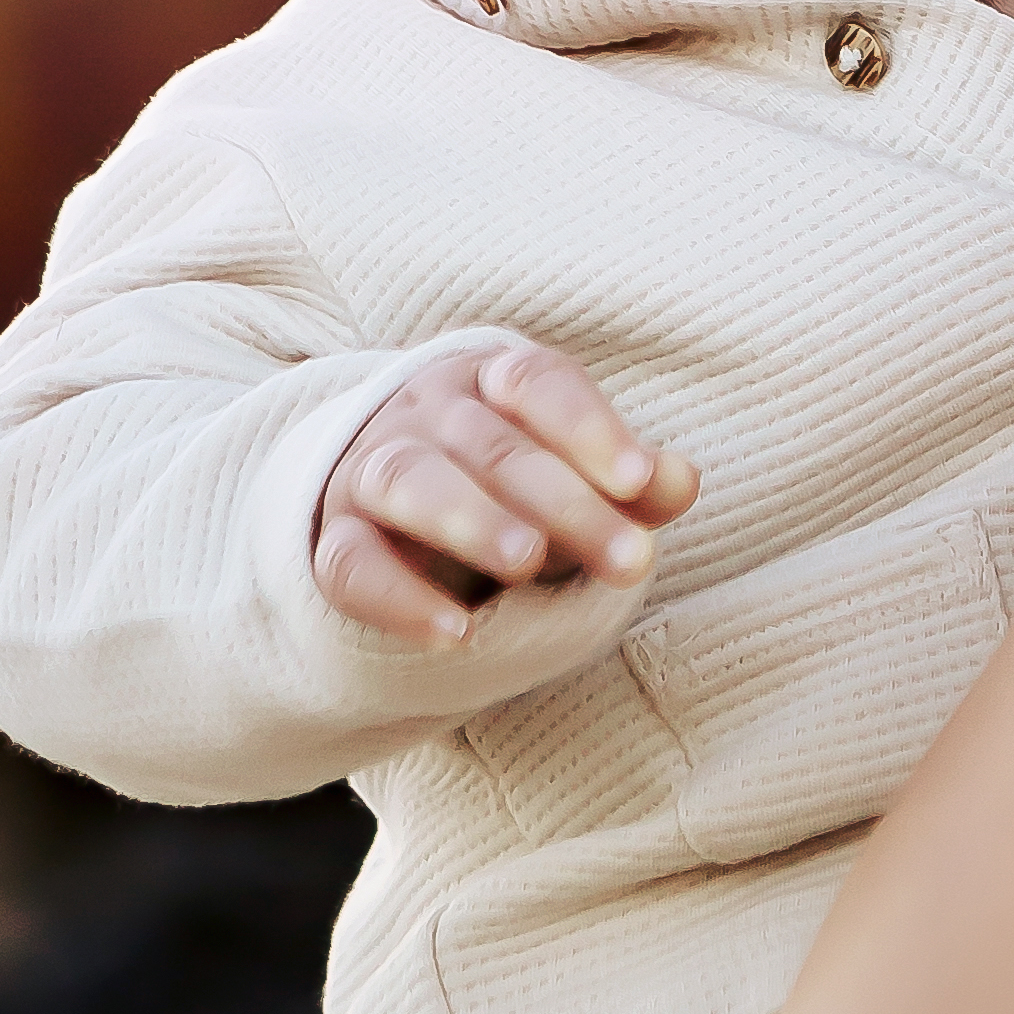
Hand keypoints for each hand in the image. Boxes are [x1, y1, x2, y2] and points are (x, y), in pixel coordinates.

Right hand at [314, 342, 697, 644]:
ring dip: (473, 519)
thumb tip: (681, 480)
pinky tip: (456, 634)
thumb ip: (631, 482)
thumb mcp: (578, 476)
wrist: (394, 514)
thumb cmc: (515, 487)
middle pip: (492, 445)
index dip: (590, 428)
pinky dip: (401, 600)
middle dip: (566, 503)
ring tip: (528, 563)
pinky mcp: (332, 541)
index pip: (537, 383)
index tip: (640, 482)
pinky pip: (352, 564)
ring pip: (410, 481)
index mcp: (491, 379)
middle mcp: (425, 413)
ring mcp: (369, 472)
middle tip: (631, 560)